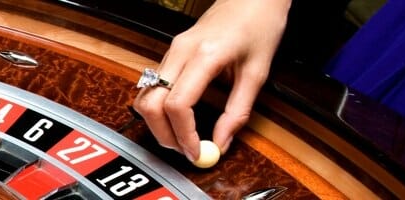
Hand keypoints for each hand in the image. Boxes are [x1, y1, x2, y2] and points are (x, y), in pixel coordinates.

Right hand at [133, 0, 290, 162]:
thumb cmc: (259, 25)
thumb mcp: (257, 73)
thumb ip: (237, 112)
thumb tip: (221, 142)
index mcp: (205, 56)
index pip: (178, 104)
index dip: (184, 135)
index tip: (196, 151)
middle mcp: (180, 52)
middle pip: (152, 103)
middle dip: (164, 134)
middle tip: (184, 150)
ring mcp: (171, 50)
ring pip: (145, 95)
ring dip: (157, 122)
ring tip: (179, 136)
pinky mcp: (170, 52)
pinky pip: (152, 85)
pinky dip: (159, 107)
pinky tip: (178, 116)